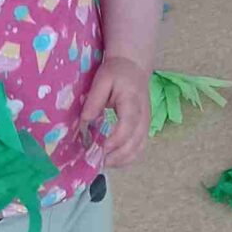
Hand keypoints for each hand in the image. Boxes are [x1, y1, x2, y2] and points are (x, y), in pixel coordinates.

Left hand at [81, 53, 149, 167]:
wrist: (134, 67)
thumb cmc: (116, 73)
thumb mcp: (102, 80)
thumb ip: (94, 101)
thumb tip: (85, 123)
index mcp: (133, 103)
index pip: (126, 128)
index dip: (114, 142)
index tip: (99, 149)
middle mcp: (143, 118)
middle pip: (134, 144)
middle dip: (116, 157)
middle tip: (97, 161)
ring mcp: (146, 125)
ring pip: (138, 150)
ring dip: (122, 161)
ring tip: (104, 163)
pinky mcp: (145, 130)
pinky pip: (139, 149)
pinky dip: (127, 158)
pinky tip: (113, 159)